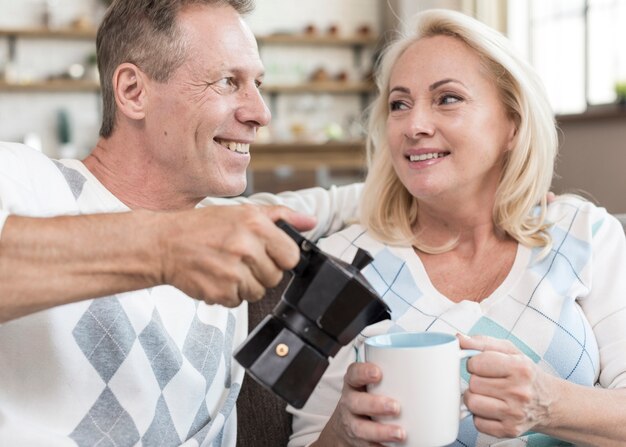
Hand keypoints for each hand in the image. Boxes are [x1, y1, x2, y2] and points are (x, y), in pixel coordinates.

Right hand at [158, 204, 315, 306]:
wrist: (163, 244)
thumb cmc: (203, 227)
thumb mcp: (243, 212)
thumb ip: (280, 217)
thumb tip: (310, 222)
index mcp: (255, 225)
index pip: (292, 256)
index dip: (280, 257)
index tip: (266, 253)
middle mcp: (245, 247)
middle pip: (276, 277)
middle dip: (260, 271)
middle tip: (239, 259)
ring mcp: (232, 272)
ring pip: (258, 292)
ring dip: (245, 285)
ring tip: (226, 268)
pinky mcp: (220, 292)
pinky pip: (239, 302)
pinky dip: (229, 294)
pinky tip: (216, 278)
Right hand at [315, 362, 404, 446]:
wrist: (346, 425)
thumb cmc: (367, 397)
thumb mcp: (373, 384)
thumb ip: (392, 377)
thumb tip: (432, 370)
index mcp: (354, 384)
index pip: (354, 374)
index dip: (363, 372)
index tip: (378, 373)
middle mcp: (350, 402)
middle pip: (356, 403)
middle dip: (375, 405)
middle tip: (395, 407)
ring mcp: (352, 423)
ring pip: (360, 428)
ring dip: (381, 431)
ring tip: (400, 433)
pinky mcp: (358, 441)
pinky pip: (367, 446)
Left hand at [458, 334, 555, 437]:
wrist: (549, 402)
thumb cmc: (525, 373)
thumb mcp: (509, 351)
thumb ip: (482, 342)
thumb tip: (459, 338)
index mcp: (520, 368)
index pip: (476, 363)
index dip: (474, 363)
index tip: (481, 365)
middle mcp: (520, 392)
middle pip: (473, 384)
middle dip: (475, 380)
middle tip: (487, 381)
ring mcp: (515, 414)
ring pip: (472, 403)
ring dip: (474, 398)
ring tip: (487, 394)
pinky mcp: (510, 430)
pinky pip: (477, 423)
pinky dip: (480, 416)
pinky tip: (491, 408)